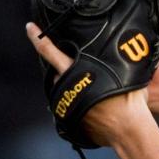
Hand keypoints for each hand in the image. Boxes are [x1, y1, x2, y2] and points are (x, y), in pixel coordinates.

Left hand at [26, 23, 152, 147]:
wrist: (127, 131)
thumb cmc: (129, 101)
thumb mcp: (125, 71)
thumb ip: (114, 59)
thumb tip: (122, 47)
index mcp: (76, 71)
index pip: (49, 51)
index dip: (37, 37)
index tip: (29, 28)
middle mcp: (67, 87)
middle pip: (57, 72)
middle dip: (66, 69)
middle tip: (84, 71)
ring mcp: (66, 103)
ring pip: (62, 88)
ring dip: (72, 86)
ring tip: (92, 90)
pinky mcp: (69, 118)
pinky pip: (69, 104)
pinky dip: (77, 101)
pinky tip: (93, 104)